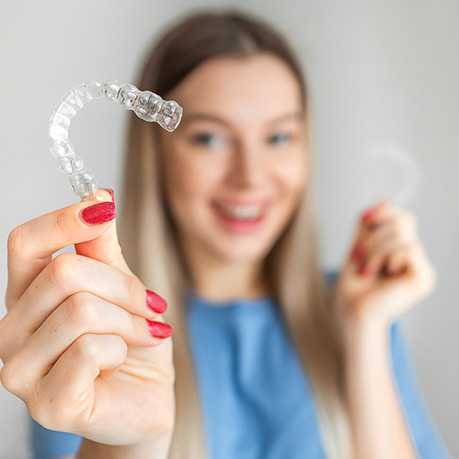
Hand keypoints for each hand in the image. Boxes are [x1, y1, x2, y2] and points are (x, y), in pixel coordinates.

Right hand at [0, 190, 173, 446]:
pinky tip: (123, 361)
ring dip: (130, 320)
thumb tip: (98, 197)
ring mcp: (21, 371)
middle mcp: (12, 331)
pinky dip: (124, 348)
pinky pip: (91, 350)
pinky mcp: (47, 403)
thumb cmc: (132, 343)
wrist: (146, 398)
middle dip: (125, 286)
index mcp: (27, 297)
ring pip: (82, 310)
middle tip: (152, 304)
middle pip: (65, 274)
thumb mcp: (122, 288)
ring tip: (145, 333)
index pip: (24, 243)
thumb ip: (102, 249)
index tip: (104, 207)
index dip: (64, 220)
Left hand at [333, 198, 436, 330]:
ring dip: (375, 250)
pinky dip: (387, 256)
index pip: (403, 218)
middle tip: (358, 257)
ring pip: (402, 234)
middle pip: (403, 222)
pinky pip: (410, 247)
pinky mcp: (424, 277)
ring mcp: (421, 268)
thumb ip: (370, 225)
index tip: (365, 218)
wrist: (351, 310)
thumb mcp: (359, 245)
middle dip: (374, 236)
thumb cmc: (353, 284)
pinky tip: (382, 272)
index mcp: (402, 251)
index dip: (385, 213)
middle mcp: (415, 258)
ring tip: (366, 268)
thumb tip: (383, 198)